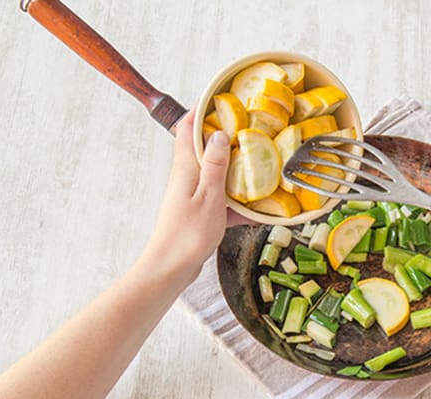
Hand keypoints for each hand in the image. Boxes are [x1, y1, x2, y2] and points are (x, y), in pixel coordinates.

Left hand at [139, 109, 247, 286]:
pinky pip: (222, 199)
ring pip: (215, 173)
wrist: (171, 268)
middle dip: (224, 135)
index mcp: (185, 168)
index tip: (220, 97)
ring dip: (235, 168)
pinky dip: (238, 202)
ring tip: (259, 164)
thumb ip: (215, 166)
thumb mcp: (209, 197)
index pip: (187, 127)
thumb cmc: (187, 235)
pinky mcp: (199, 213)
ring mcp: (192, 195)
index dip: (200, 108)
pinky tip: (257, 210)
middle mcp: (186, 176)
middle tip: (249, 128)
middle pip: (203, 147)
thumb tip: (219, 134)